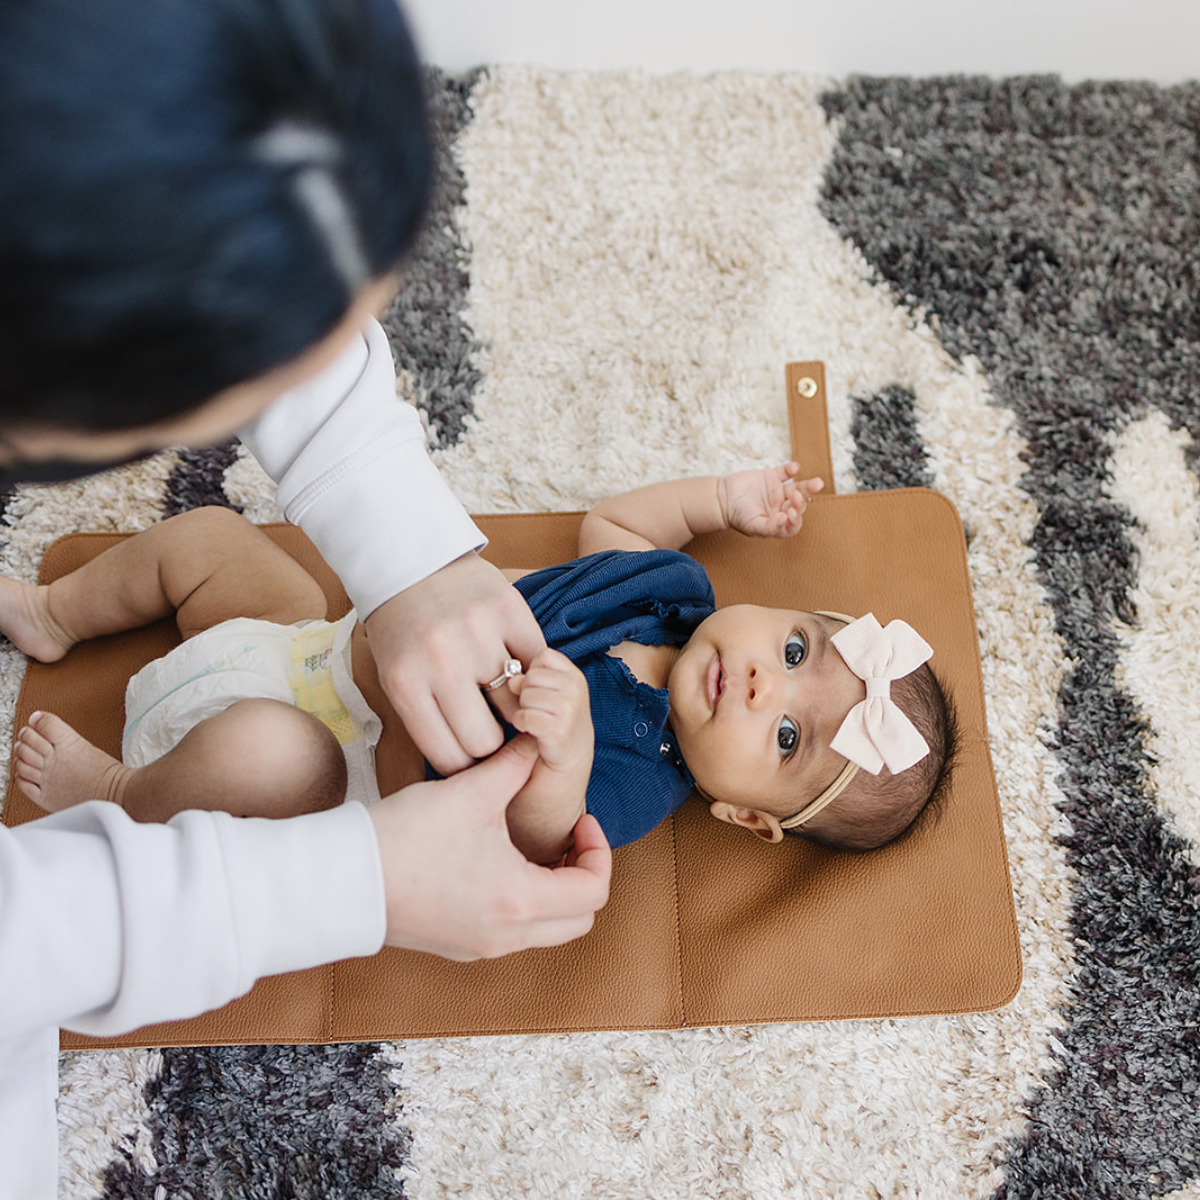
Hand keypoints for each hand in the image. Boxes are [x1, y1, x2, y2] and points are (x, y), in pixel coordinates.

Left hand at [364, 551, 546, 774]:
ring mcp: (478, 635)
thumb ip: (428, 718)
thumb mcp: (395, 675)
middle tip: (492, 726)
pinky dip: (532, 668)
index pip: (450, 758)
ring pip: (518, 706)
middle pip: (486, 740)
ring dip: (516, 705)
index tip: (474, 758)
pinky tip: (517, 663)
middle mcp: (441, 662)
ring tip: (505, 695)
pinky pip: (537, 661)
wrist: (410, 558)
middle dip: (491, 740)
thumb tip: (471, 767)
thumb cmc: (401, 627)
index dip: (467, 766)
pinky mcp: (508, 610)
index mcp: (405, 685)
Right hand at [367, 736, 611, 959]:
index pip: (594, 891)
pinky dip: (520, 902)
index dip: (598, 850)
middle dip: (582, 876)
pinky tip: (495, 862)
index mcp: (522, 901)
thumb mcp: (471, 791)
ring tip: (528, 845)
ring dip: (552, 890)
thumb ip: (515, 764)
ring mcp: (480, 947)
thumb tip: (536, 739)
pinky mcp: (456, 946)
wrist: (339, 879)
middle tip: (564, 838)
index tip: (580, 821)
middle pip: (578, 920)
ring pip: (545, 930)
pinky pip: (511, 932)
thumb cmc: (406, 837)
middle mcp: (507, 936)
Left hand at [508, 648, 593, 774]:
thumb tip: (512, 679)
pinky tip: (531, 732)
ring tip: (535, 722)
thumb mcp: (546, 693)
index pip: (544, 656)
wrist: (569, 762)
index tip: (538, 691)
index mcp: (575, 676)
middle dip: (526, 693)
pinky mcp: (559, 730)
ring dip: (523, 710)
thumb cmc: (554, 722)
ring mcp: (570, 709)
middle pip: (531, 675)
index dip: (534, 672)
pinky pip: (524, 716)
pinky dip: (521, 724)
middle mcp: (577, 688)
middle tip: (537, 711)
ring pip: (526, 695)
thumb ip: (529, 679)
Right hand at [718, 463, 822, 537]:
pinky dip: (791, 469)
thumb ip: (769, 527)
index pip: (794, 524)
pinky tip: (795, 468)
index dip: (796, 519)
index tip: (790, 512)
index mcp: (778, 523)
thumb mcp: (752, 526)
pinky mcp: (771, 477)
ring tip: (817, 483)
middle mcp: (780, 507)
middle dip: (800, 502)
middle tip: (795, 497)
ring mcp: (777, 492)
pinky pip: (785, 472)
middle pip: (798, 505)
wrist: (721, 498)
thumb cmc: (736, 516)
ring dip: (808, 486)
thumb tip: (785, 519)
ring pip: (797, 488)